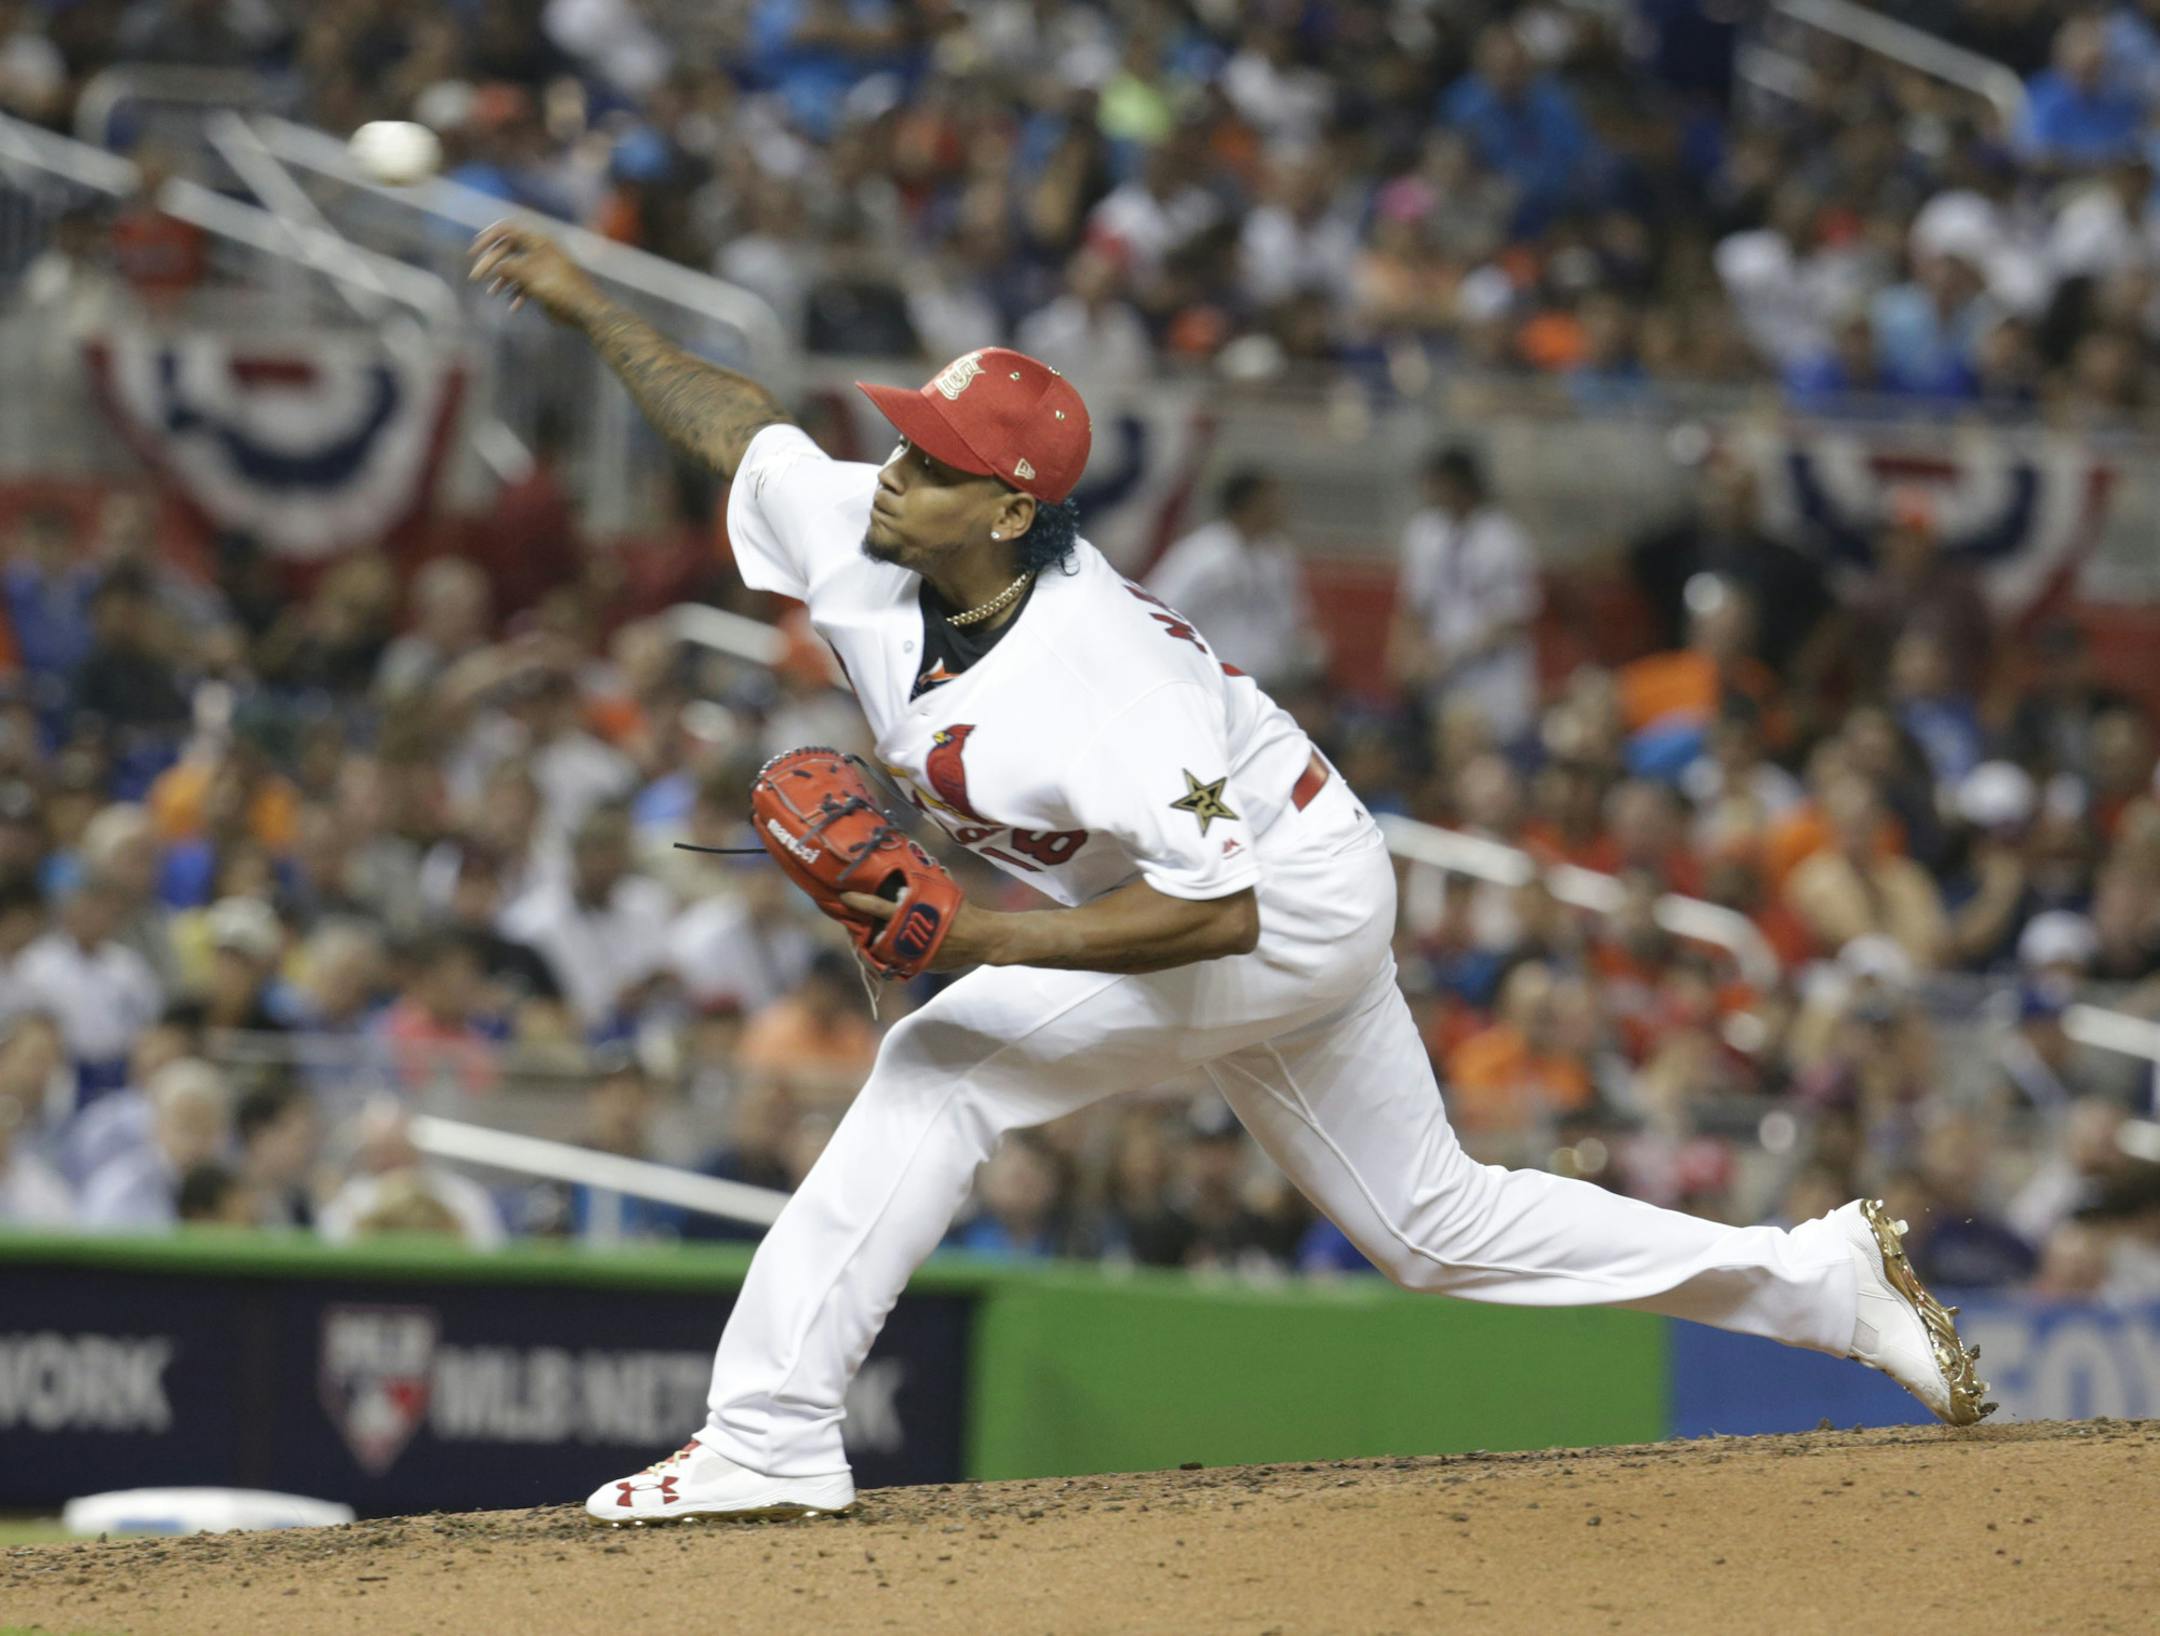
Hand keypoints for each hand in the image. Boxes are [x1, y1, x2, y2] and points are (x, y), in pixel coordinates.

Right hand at [470, 221, 601, 326]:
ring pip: (514, 268)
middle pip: (507, 250)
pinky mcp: (545, 285)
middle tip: (476, 277)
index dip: (488, 237)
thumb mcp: (529, 274)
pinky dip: (516, 294)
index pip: (507, 229)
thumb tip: (492, 266)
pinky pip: (524, 285)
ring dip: (501, 280)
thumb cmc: (560, 289)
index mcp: (538, 241)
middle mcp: (539, 251)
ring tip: (492, 293)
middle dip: (491, 263)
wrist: (585, 311)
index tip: (474, 252)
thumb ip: (507, 267)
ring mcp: (542, 268)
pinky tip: (513, 307)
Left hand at [840, 892, 1005, 973]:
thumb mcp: (944, 891)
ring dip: (871, 940)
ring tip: (866, 930)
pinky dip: (886, 953)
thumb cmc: (964, 911)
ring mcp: (910, 954)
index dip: (859, 902)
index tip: (844, 895)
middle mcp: (908, 937)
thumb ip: (925, 883)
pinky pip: (893, 961)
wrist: (982, 939)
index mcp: (912, 914)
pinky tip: (884, 945)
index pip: (878, 907)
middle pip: (873, 932)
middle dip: (860, 926)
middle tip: (851, 916)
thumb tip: (913, 863)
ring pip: (880, 950)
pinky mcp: (916, 966)